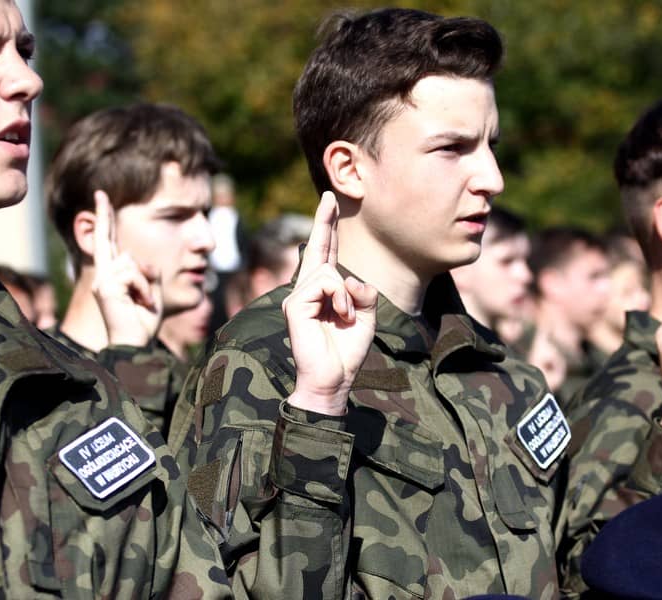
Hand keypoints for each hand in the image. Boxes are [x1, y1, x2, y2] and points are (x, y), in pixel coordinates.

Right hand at [91, 190, 162, 346]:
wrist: (135, 345)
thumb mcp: (153, 291)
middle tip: (100, 192)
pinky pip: (133, 274)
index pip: (109, 242)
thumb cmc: (143, 321)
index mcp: (114, 275)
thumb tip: (139, 260)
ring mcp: (102, 281)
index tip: (101, 198)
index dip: (105, 220)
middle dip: (104, 216)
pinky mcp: (104, 288)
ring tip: (145, 302)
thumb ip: (149, 272)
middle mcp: (103, 275)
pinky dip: (144, 289)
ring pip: (132, 263)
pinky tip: (142, 303)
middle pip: (107, 240)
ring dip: (146, 284)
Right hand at [282, 191, 377, 415]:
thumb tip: (350, 278)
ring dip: (346, 294)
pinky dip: (339, 298)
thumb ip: (364, 293)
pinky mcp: (294, 305)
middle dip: (323, 220)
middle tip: (329, 194)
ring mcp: (297, 296)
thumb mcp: (367, 317)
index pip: (326, 253)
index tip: (329, 201)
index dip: (327, 227)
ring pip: (327, 270)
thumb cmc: (347, 351)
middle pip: (317, 248)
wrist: (333, 379)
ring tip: (346, 316)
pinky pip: (323, 283)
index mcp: (325, 291)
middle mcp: (307, 289)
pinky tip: (341, 315)